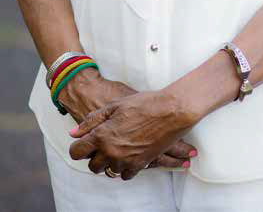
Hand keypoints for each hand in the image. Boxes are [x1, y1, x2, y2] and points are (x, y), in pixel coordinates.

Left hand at [60, 69, 194, 171]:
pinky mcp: (139, 165)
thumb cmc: (144, 103)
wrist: (171, 110)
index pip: (77, 152)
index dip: (78, 148)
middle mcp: (111, 151)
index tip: (84, 144)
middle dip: (95, 157)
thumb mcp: (115, 105)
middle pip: (93, 166)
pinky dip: (125, 166)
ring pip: (109, 171)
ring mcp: (125, 160)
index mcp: (102, 135)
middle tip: (103, 145)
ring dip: (111, 161)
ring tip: (120, 146)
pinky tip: (129, 153)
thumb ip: (92, 121)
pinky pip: (125, 175)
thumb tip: (74, 133)